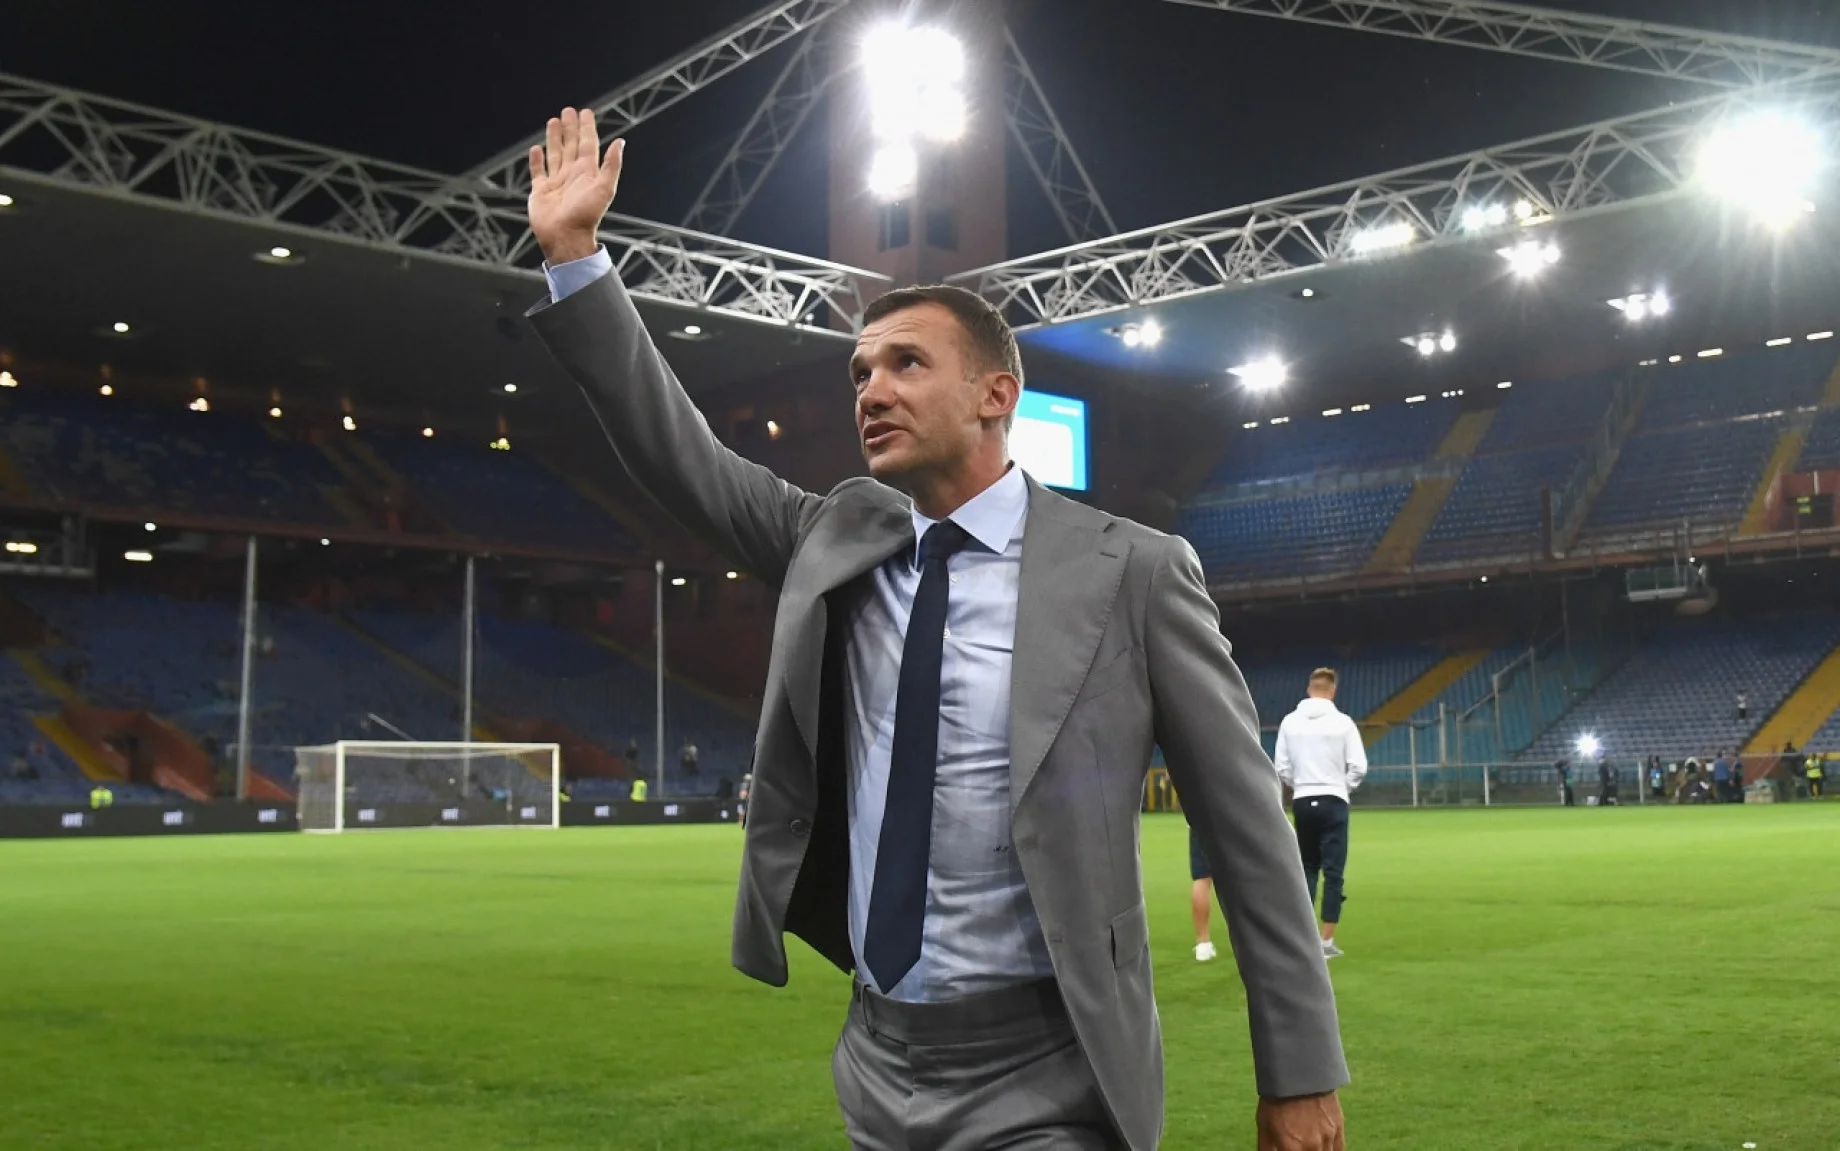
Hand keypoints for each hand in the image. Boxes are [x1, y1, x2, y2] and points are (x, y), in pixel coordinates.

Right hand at [527, 107, 623, 265]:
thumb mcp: (604, 188)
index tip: (585, 112)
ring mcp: (556, 183)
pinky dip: (536, 160)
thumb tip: (620, 142)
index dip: (587, 128)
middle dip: (570, 128)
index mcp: (587, 173)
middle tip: (567, 111)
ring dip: (554, 138)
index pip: (588, 144)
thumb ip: (612, 164)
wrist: (566, 237)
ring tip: (553, 121)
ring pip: (555, 154)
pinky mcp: (541, 192)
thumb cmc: (586, 215)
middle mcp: (572, 175)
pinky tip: (536, 148)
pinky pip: (538, 172)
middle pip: (571, 145)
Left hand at [1257, 1091, 1344, 1150]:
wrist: (1297, 1072)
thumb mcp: (1264, 1124)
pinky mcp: (1339, 1128)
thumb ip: (1265, 1148)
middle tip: (1297, 1146)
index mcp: (1291, 1148)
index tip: (1287, 1149)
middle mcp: (1312, 1147)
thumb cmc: (1276, 1098)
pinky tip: (1323, 1148)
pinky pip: (1339, 1150)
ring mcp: (1327, 1138)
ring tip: (1308, 1146)